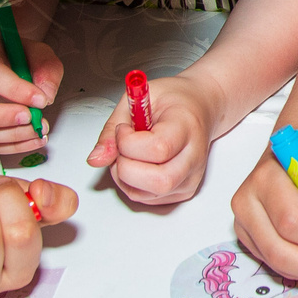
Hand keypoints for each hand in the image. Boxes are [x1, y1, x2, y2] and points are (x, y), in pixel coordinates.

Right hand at [0, 32, 63, 155]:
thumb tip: (45, 95)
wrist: (2, 63)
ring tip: (36, 130)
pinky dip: (8, 147)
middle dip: (0, 116)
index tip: (39, 100)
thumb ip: (45, 67)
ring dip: (8, 136)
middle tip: (29, 118)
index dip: (14, 89)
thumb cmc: (14, 55)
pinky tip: (30, 140)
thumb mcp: (37, 51)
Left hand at [86, 73, 217, 207]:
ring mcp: (190, 178)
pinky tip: (137, 164)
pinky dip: (132, 185)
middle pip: (158, 181)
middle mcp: (194, 157)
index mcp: (187, 127)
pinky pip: (147, 199)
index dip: (128, 142)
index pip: (158, 149)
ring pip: (148, 195)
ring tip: (128, 155)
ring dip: (125, 178)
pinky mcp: (183, 191)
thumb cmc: (174, 100)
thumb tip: (97, 158)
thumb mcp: (139, 98)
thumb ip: (112, 129)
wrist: (200, 107)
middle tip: (123, 148)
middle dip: (125, 167)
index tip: (123, 129)